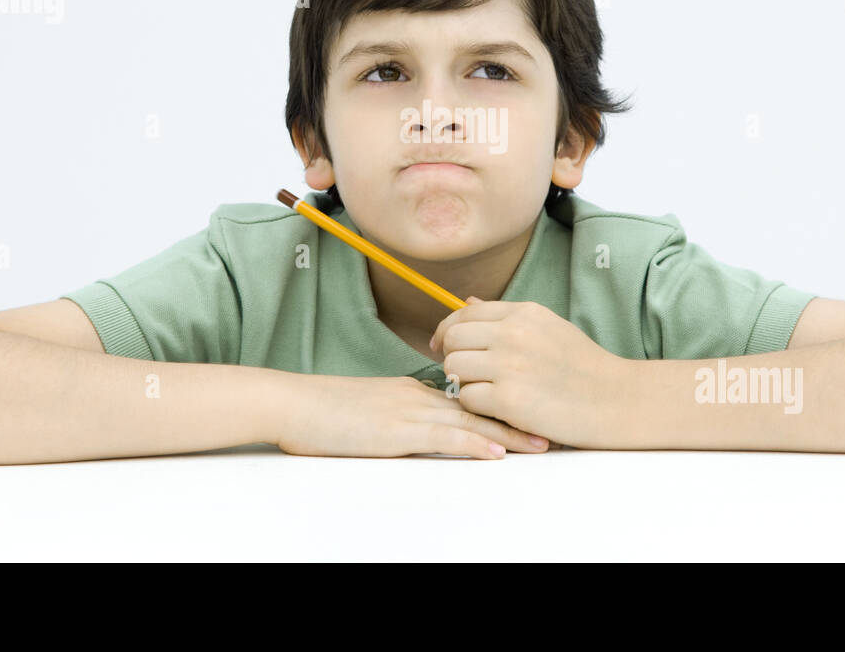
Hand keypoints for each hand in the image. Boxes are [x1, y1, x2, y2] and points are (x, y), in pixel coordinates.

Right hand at [275, 373, 551, 459]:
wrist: (292, 403)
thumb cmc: (324, 412)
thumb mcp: (371, 411)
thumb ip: (401, 416)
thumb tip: (425, 430)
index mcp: (414, 391)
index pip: (469, 397)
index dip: (503, 406)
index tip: (533, 412)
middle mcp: (418, 396)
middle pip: (479, 406)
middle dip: (518, 417)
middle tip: (552, 426)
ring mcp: (408, 411)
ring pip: (470, 420)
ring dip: (508, 433)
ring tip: (540, 444)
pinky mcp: (396, 430)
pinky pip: (443, 436)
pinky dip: (473, 443)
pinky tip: (496, 452)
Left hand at [430, 297, 631, 448]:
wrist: (617, 400)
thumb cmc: (584, 368)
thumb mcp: (548, 328)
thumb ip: (507, 317)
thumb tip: (467, 302)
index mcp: (524, 313)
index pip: (465, 313)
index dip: (447, 331)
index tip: (442, 346)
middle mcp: (513, 333)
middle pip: (453, 340)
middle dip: (454, 358)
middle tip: (468, 375)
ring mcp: (510, 365)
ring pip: (454, 369)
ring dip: (464, 384)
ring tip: (488, 392)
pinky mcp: (508, 398)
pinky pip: (467, 398)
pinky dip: (477, 406)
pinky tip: (499, 409)